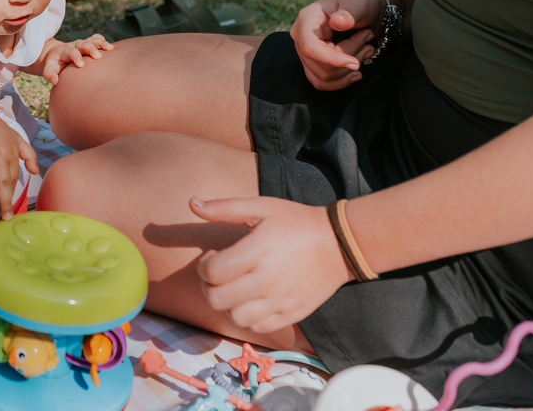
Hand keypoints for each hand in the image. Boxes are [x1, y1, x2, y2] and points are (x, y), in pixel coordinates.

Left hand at [41, 34, 113, 83]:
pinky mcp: (88, 44)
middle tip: (98, 56)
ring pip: (91, 40)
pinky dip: (102, 41)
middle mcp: (74, 46)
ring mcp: (82, 44)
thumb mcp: (48, 69)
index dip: (76, 57)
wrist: (56, 55)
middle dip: (90, 48)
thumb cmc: (54, 65)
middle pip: (82, 44)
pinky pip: (95, 39)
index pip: (70, 52)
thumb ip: (49, 74)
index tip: (81, 65)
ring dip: (100, 43)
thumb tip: (55, 81)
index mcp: (64, 52)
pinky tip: (111, 47)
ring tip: (110, 48)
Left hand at [190, 196, 353, 333]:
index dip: (204, 265)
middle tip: (218, 274)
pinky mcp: (291, 314)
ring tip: (233, 288)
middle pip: (217, 299)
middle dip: (208, 286)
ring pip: (234, 317)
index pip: (212, 272)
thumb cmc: (297, 222)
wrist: (340, 244)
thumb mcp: (261, 207)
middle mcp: (267, 281)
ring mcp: (280, 301)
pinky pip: (257, 328)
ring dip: (226, 304)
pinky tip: (251, 299)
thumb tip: (192, 203)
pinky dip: (247, 317)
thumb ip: (224, 208)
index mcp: (257, 252)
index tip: (213, 256)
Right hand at [289, 0, 384, 90]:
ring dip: (349, 70)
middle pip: (320, 65)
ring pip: (322, 77)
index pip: (311, 48)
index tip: (355, 64)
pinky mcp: (313, 63)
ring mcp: (305, 51)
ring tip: (367, 50)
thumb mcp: (358, 4)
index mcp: (306, 19)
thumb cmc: (360, 4)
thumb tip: (337, 22)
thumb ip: (348, 13)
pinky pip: (322, 82)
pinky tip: (356, 73)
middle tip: (368, 41)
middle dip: (349, 58)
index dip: (332, 60)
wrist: (365, 11)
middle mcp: (300, 37)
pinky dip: (342, 81)